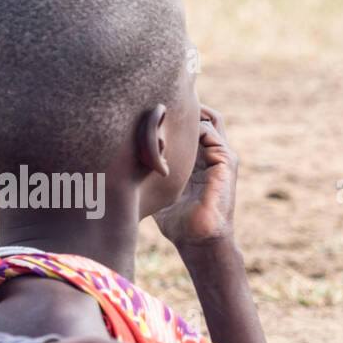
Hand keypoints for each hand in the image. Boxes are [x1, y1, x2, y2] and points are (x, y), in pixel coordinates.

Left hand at [154, 105, 237, 249]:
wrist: (199, 241)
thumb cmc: (178, 223)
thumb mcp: (158, 190)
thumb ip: (148, 174)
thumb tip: (117, 166)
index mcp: (198, 159)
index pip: (191, 125)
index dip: (173, 114)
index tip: (148, 108)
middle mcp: (212, 153)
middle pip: (203, 115)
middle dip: (182, 105)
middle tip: (155, 101)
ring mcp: (221, 156)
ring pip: (208, 118)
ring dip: (184, 113)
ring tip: (159, 113)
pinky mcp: (225, 161)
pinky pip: (210, 131)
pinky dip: (190, 127)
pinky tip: (167, 134)